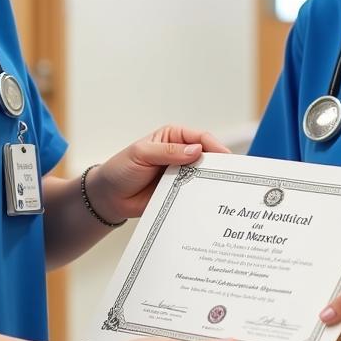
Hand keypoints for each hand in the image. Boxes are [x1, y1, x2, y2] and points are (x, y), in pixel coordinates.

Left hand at [86, 126, 229, 223]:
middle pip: (207, 157)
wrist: (109, 197)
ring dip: (211, 182)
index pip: (200, 138)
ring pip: (203, 177)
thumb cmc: (121, 169)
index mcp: (173, 137)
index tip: (226, 158)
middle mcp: (180, 154)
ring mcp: (181, 175)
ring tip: (223, 190)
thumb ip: (168, 152)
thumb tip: (196, 150)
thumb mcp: (142, 154)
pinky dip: (202, 198)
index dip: (215, 146)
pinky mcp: (179, 193)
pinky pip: (195, 194)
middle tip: (230, 176)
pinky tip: (209, 203)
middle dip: (218, 165)